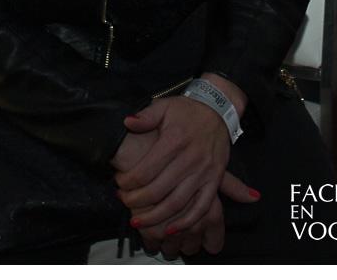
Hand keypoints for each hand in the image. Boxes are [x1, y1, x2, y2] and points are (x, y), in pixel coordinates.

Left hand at [115, 96, 228, 232]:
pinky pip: (201, 208)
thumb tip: (126, 122)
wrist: (217, 109)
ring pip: (177, 204)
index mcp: (174, 140)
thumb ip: (145, 116)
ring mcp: (204, 172)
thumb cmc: (187, 110)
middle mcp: (189, 159)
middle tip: (124, 201)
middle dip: (136, 201)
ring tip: (138, 221)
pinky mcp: (214, 181)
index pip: (145, 170)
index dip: (128, 182)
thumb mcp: (164, 106)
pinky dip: (186, 222)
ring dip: (156, 218)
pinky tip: (170, 229)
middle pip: (158, 190)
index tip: (119, 184)